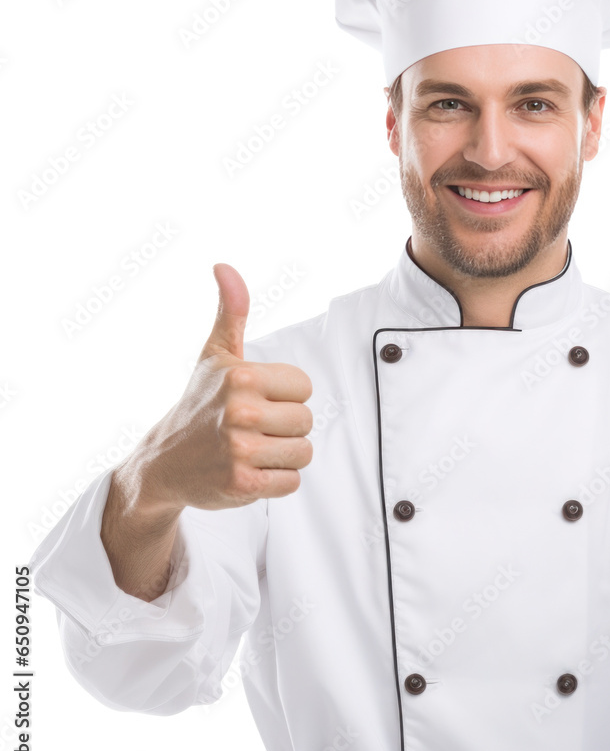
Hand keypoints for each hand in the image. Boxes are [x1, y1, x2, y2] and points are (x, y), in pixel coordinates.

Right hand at [117, 263, 313, 518]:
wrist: (163, 463)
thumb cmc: (199, 404)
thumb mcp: (215, 355)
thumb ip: (231, 312)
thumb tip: (224, 266)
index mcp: (241, 377)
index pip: (304, 388)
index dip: (285, 396)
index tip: (256, 400)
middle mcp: (240, 412)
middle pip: (306, 421)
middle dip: (284, 427)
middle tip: (251, 428)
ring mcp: (240, 450)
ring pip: (303, 452)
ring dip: (282, 455)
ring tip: (251, 449)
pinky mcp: (242, 484)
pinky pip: (291, 481)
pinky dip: (275, 481)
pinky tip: (249, 471)